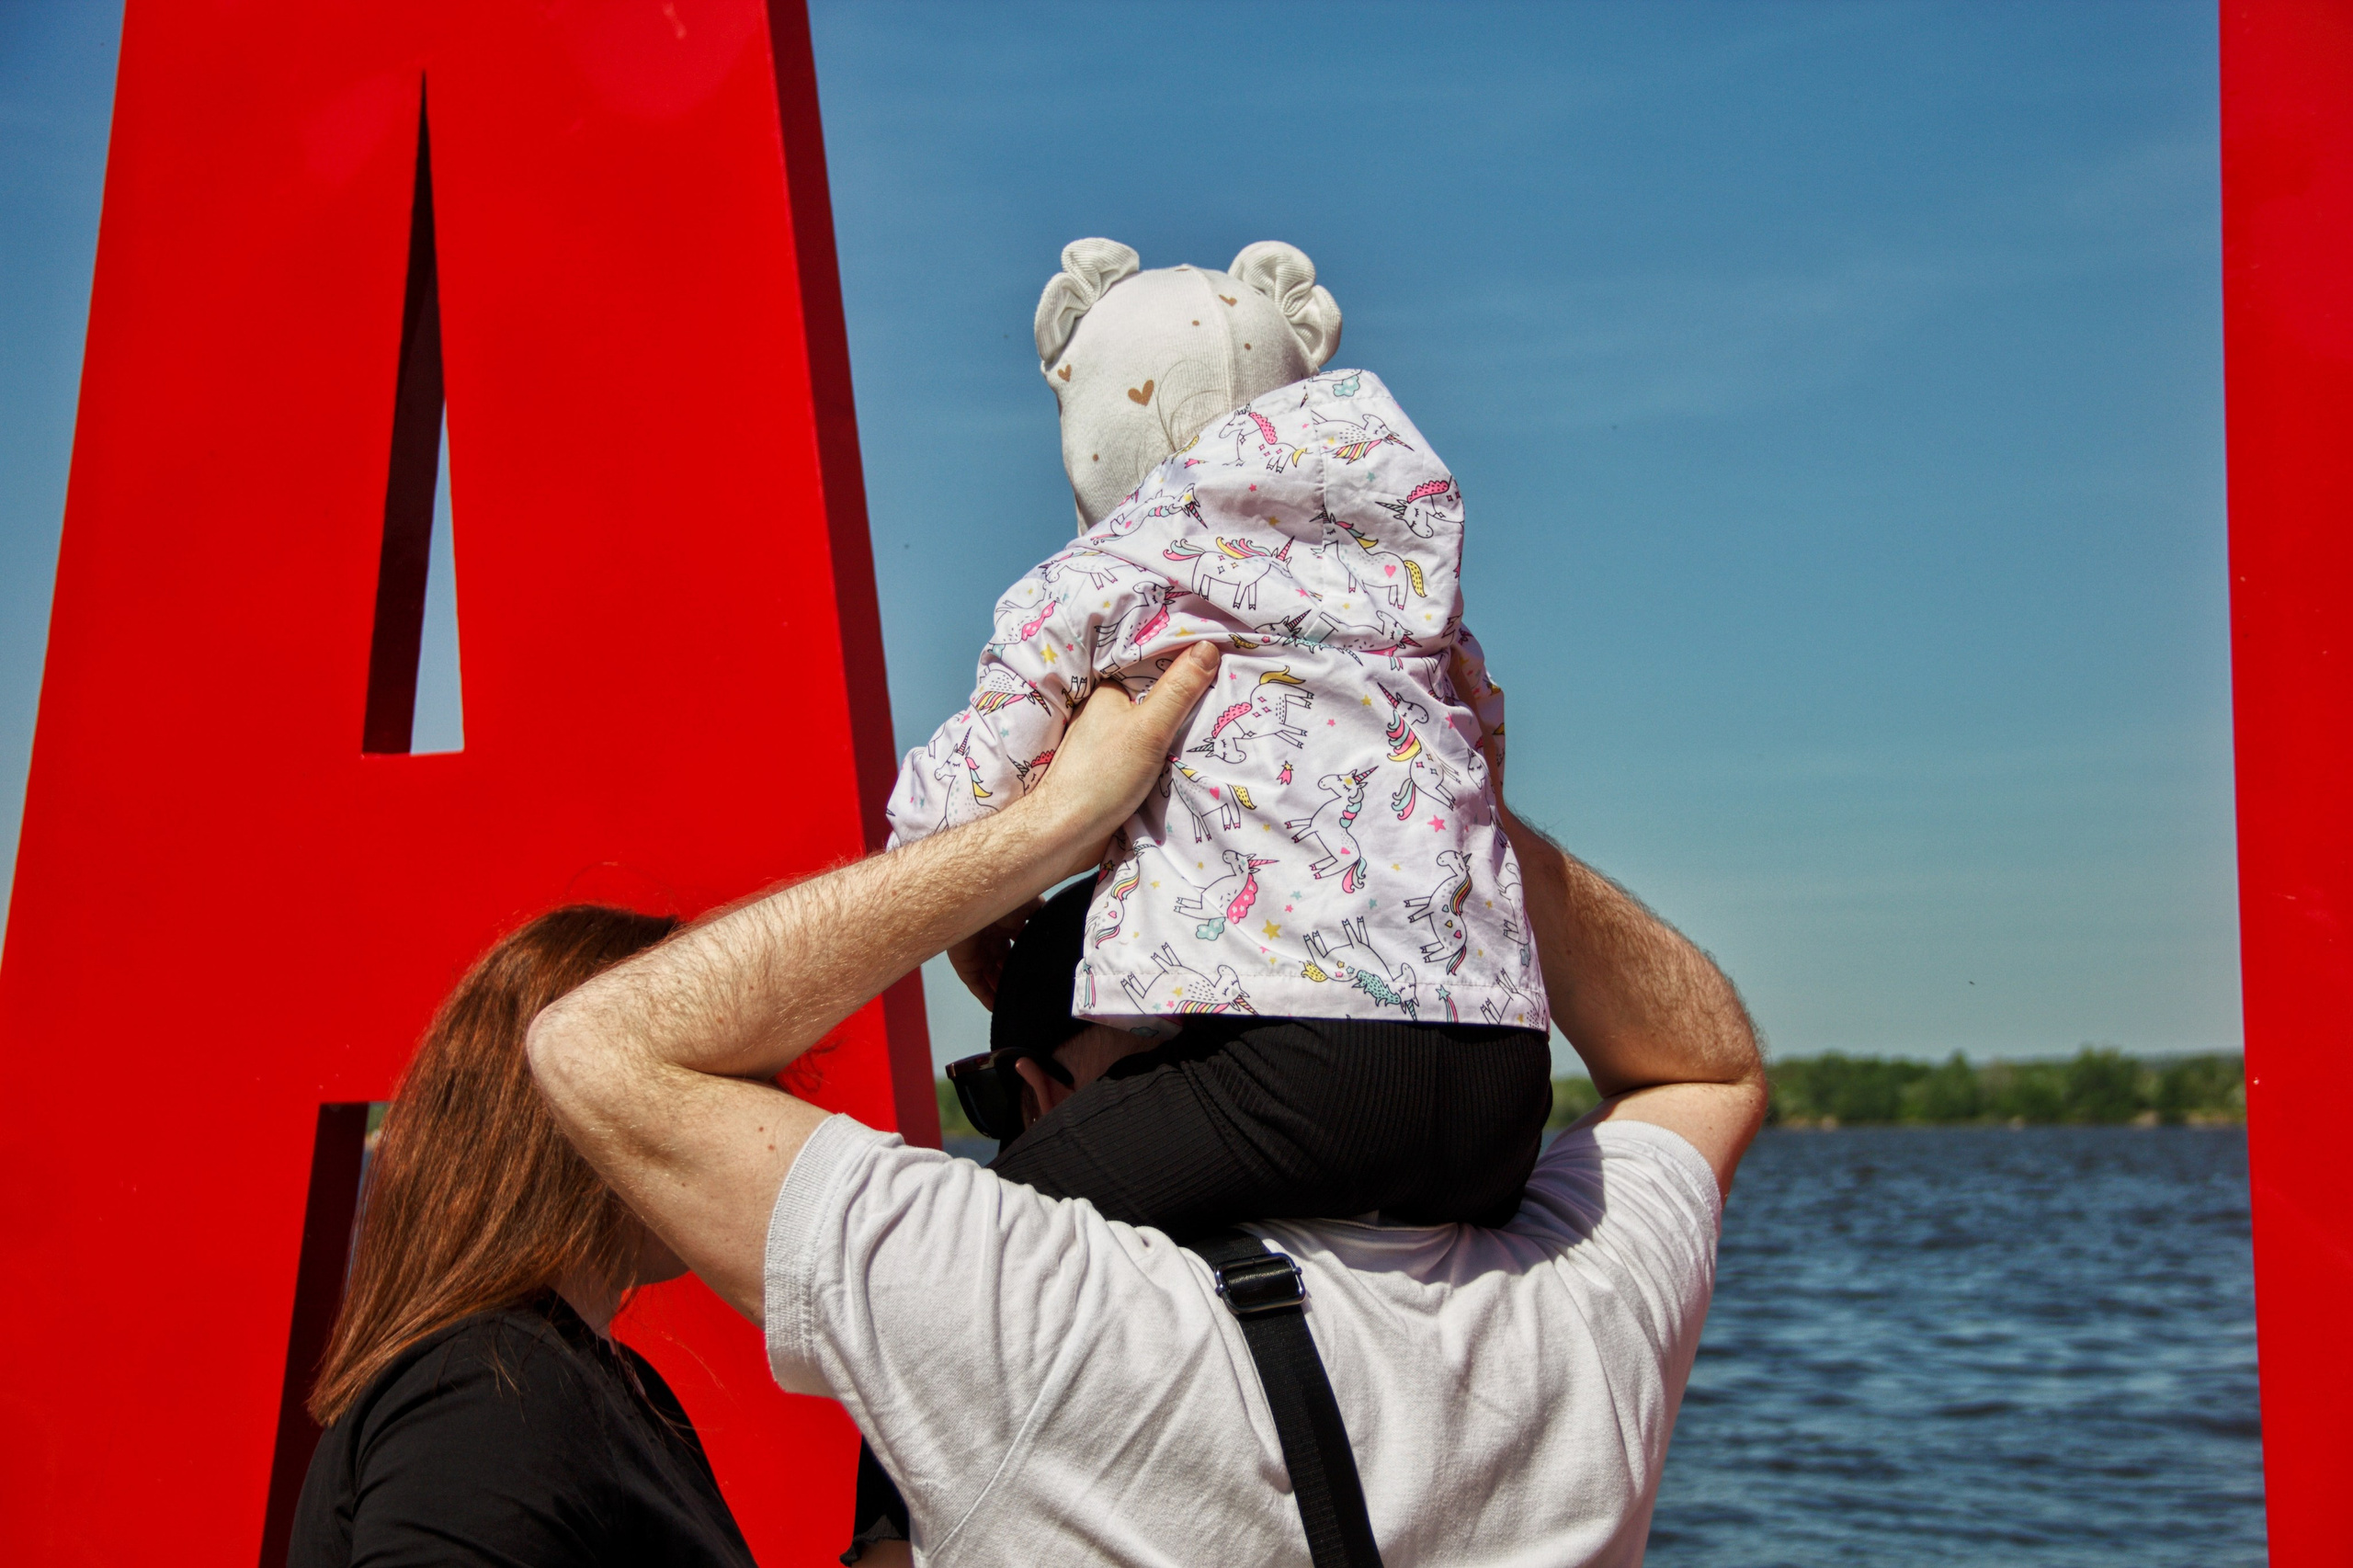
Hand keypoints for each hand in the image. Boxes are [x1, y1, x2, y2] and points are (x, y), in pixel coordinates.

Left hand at [947, 899, 1038, 1009]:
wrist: (978, 898)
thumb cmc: (1005, 897)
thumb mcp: (1032, 904)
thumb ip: (1043, 917)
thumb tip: (1056, 931)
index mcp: (1006, 924)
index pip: (1019, 946)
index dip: (1030, 959)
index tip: (1043, 971)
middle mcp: (991, 939)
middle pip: (1005, 963)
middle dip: (1017, 975)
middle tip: (1034, 988)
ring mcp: (977, 952)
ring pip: (992, 977)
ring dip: (1004, 989)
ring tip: (1021, 1002)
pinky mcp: (965, 964)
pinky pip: (977, 985)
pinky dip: (988, 997)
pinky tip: (1000, 1007)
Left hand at [1030, 644, 1220, 873]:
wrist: (1066, 835)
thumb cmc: (1102, 777)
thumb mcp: (1148, 729)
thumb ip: (1178, 690)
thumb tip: (1208, 646)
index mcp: (1108, 691)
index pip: (1154, 663)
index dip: (1186, 661)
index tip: (1221, 658)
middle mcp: (1106, 711)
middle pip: (1156, 696)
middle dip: (1187, 696)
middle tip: (1230, 690)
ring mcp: (1107, 741)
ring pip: (1152, 725)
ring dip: (1178, 727)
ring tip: (1221, 718)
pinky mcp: (1111, 768)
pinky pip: (1147, 750)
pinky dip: (1166, 750)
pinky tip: (1190, 752)